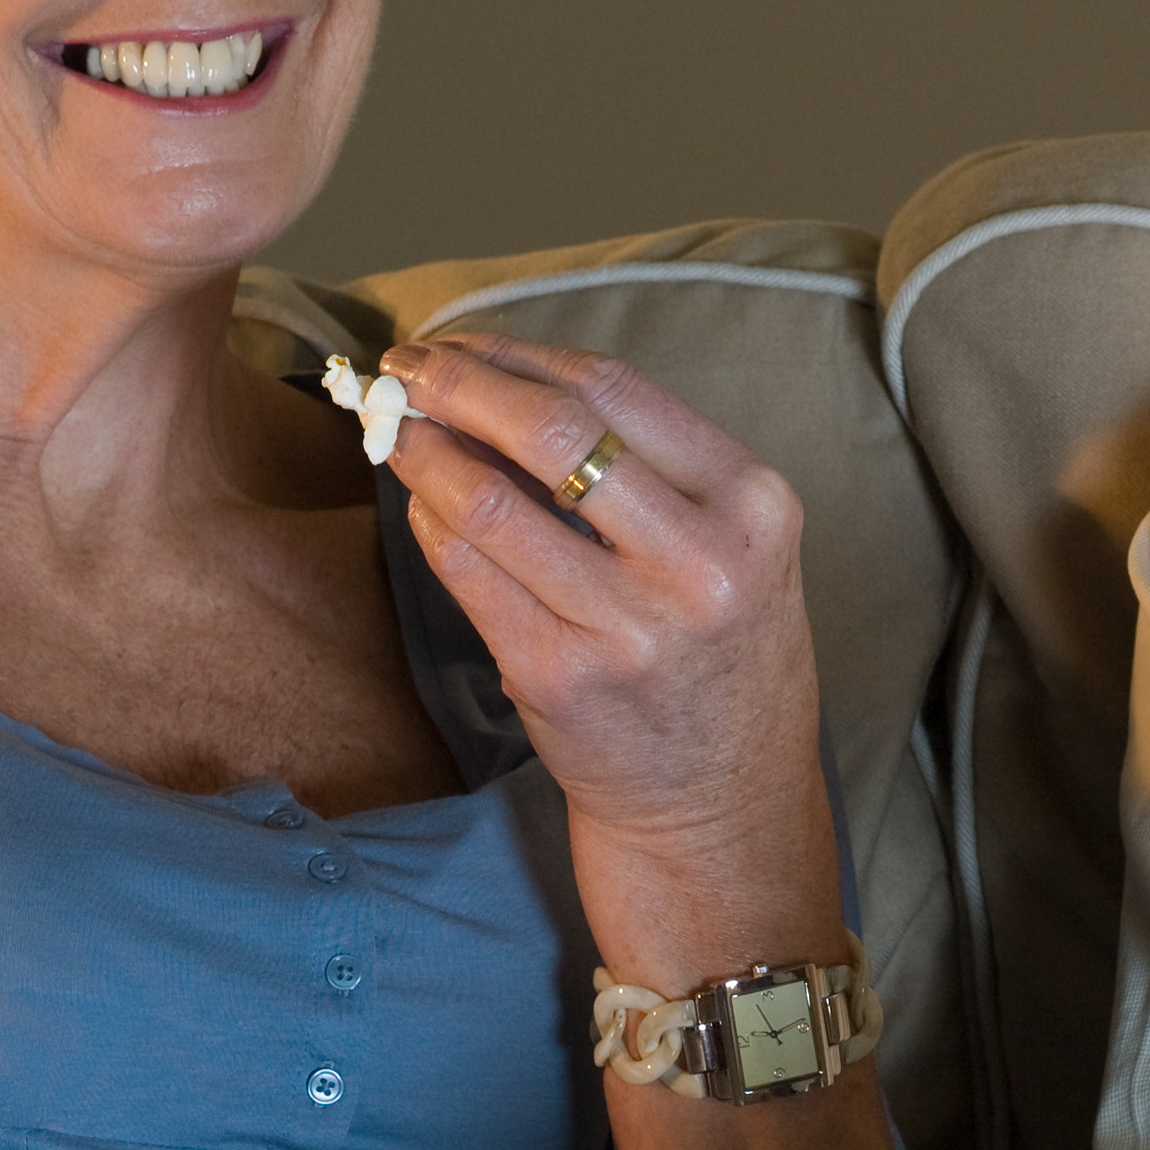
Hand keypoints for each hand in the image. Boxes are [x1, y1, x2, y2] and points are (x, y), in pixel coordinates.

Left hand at [371, 335, 826, 874]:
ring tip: (395, 428)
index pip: (615, 390)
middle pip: (551, 429)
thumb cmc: (718, 663)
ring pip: (488, 498)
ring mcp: (628, 625)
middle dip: (457, 383)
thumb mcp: (735, 552)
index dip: (516, 353)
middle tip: (404, 368)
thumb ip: (650, 471)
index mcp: (754, 506)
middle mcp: (700, 561)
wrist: (722, 806)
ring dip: (422, 448)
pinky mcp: (559, 675)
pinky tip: (418, 501)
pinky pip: (465, 569)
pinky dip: (426, 519)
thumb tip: (502, 382)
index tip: (462, 342)